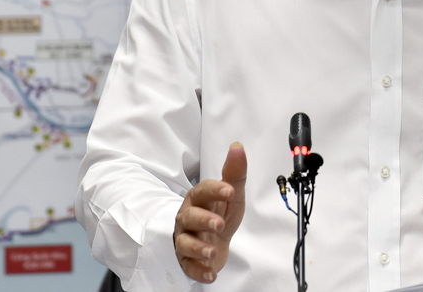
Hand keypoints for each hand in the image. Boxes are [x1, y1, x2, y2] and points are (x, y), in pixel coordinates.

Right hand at [174, 142, 246, 282]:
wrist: (213, 241)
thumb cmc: (219, 213)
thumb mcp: (231, 196)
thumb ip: (235, 174)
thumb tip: (238, 147)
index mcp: (199, 200)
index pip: (202, 191)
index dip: (214, 190)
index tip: (229, 190)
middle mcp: (188, 218)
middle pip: (190, 217)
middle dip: (203, 220)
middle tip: (219, 224)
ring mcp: (186, 240)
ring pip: (185, 243)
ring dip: (198, 248)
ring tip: (212, 251)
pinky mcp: (188, 260)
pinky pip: (189, 267)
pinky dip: (198, 271)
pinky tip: (210, 274)